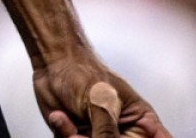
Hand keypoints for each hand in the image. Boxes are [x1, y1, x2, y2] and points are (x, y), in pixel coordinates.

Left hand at [34, 55, 169, 137]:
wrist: (53, 65)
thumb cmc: (83, 72)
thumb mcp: (101, 102)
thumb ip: (108, 130)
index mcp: (142, 122)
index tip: (127, 136)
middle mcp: (124, 133)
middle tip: (85, 132)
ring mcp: (101, 137)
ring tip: (65, 119)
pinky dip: (65, 135)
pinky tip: (60, 117)